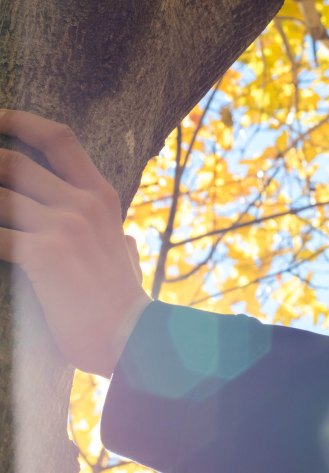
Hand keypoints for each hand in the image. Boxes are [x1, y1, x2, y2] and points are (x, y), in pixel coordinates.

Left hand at [0, 109, 151, 377]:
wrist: (133, 337)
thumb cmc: (125, 303)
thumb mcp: (128, 258)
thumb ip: (120, 241)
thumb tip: (126, 243)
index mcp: (102, 196)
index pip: (58, 138)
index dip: (18, 121)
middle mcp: (84, 203)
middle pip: (13, 160)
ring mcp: (65, 226)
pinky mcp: (45, 255)